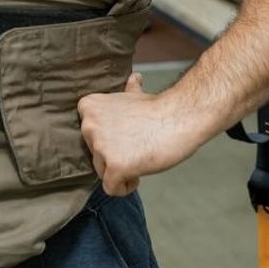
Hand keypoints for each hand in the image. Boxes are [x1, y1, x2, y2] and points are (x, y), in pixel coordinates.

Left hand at [78, 73, 202, 196]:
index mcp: (89, 107)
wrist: (180, 117)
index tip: (128, 135)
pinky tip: (140, 174)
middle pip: (95, 156)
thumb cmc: (160, 110)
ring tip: (141, 157)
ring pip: (102, 173)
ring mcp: (101, 147)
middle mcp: (88, 126)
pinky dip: (125, 187)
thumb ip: (126, 93)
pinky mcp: (114, 167)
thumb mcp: (136, 95)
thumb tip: (134, 78)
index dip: (109, 140)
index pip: (89, 137)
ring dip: (121, 170)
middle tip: (138, 146)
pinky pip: (111, 189)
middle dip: (115, 156)